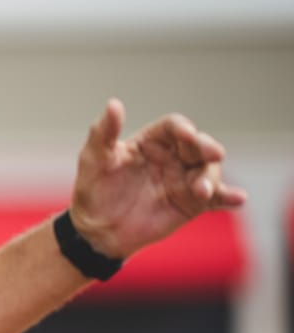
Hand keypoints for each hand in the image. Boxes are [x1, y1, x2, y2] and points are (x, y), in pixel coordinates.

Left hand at [69, 99, 243, 258]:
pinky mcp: (193, 203)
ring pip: (208, 171)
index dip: (183, 129)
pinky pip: (216, 198)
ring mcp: (185, 179)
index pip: (174, 127)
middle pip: (199, 145)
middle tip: (213, 154)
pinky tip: (239, 198)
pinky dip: (229, 198)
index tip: (187, 134)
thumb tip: (114, 103)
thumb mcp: (93, 159)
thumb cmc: (94, 189)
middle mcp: (174, 156)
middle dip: (207, 147)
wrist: (98, 229)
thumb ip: (103, 132)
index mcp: (153, 141)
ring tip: (202, 191)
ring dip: (211, 178)